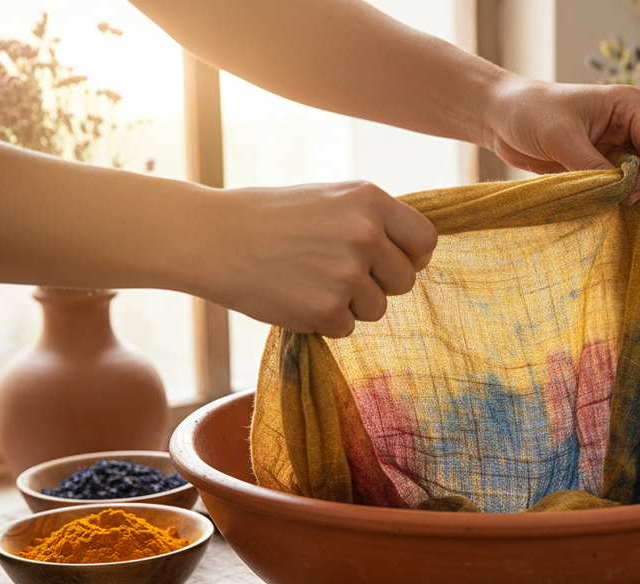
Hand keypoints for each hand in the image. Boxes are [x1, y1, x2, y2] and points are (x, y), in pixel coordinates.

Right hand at [200, 181, 436, 337]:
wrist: (213, 238)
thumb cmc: (272, 218)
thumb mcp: (331, 199)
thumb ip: (373, 220)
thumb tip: (416, 251)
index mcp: (371, 200)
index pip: (425, 241)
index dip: (411, 257)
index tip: (390, 261)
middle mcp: (365, 234)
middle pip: (405, 282)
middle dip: (378, 284)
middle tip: (337, 273)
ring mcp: (346, 274)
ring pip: (376, 309)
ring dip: (349, 304)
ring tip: (309, 280)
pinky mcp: (325, 310)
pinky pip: (346, 328)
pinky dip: (323, 321)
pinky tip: (295, 296)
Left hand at [484, 76, 639, 206]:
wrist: (501, 118)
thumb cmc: (529, 112)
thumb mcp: (560, 137)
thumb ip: (591, 165)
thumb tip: (617, 194)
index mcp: (628, 106)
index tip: (630, 192)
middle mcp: (630, 124)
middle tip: (626, 202)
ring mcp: (620, 146)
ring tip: (618, 205)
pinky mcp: (605, 165)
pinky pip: (628, 186)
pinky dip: (625, 198)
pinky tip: (610, 206)